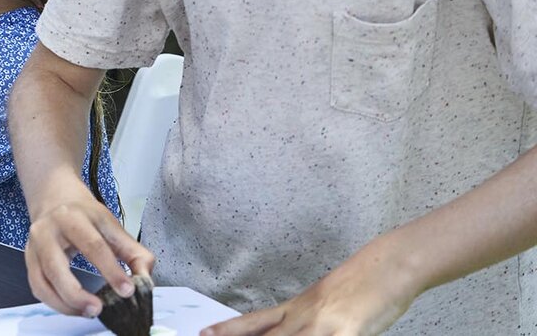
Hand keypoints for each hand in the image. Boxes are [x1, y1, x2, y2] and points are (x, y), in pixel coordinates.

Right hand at [25, 182, 154, 316]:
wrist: (54, 198)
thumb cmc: (84, 214)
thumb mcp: (111, 224)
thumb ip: (133, 252)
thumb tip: (145, 279)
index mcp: (74, 216)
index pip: (93, 245)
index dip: (111, 271)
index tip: (127, 290)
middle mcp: (48, 230)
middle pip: (56, 267)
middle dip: (77, 294)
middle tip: (99, 308)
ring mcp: (35, 245)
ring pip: (42, 282)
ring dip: (65, 304)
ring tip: (89, 311)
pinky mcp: (29, 259)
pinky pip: (37, 288)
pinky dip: (55, 303)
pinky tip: (74, 307)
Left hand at [201, 243, 415, 335]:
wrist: (389, 264)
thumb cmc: (358, 285)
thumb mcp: (322, 301)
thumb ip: (303, 320)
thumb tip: (287, 330)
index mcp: (296, 308)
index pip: (254, 322)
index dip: (228, 330)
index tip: (203, 333)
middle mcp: (304, 316)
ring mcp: (325, 325)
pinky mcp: (349, 332)